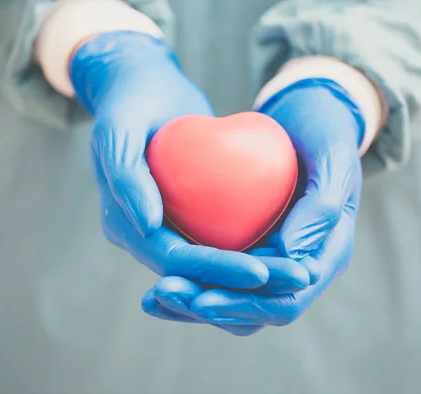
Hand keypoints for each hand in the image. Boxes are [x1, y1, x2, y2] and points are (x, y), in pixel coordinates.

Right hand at [70, 32, 309, 290]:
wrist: (143, 86)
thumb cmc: (130, 102)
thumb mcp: (119, 129)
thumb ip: (126, 176)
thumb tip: (148, 227)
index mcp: (123, 225)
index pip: (172, 261)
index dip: (215, 271)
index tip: (260, 271)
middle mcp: (145, 234)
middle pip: (198, 273)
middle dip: (245, 280)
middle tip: (296, 277)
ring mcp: (169, 224)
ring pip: (214, 262)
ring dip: (256, 272)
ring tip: (301, 271)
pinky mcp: (190, 212)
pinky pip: (222, 237)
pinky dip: (254, 246)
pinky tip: (293, 246)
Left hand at [141, 78, 364, 334]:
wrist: (309, 118)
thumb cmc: (324, 130)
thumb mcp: (332, 156)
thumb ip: (321, 207)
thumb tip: (293, 257)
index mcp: (326, 255)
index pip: (286, 300)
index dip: (244, 304)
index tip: (202, 297)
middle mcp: (301, 268)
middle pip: (255, 310)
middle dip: (211, 307)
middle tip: (166, 293)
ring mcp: (274, 259)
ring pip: (236, 301)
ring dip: (195, 304)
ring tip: (155, 295)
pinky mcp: (252, 247)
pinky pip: (222, 276)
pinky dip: (193, 283)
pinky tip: (156, 285)